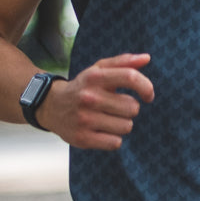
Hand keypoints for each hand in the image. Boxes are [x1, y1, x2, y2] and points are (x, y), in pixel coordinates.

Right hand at [39, 53, 153, 148]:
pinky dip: (113, 139)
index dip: (146, 87)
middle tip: (115, 108)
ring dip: (122, 124)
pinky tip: (102, 131)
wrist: (51, 106)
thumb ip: (124, 62)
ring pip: (126, 126)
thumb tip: (146, 58)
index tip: (148, 96)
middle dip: (130, 109)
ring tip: (108, 119)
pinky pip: (115, 143)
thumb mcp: (99, 70)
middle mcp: (89, 97)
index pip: (130, 77)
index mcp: (95, 77)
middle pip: (133, 108)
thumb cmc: (84, 87)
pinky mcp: (82, 138)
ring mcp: (84, 119)